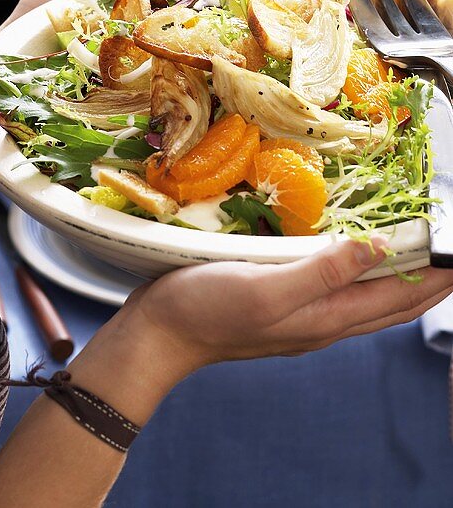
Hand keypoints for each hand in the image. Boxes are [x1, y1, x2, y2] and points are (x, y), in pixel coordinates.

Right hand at [126, 237, 452, 379]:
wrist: (159, 334)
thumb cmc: (206, 310)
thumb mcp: (267, 288)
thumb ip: (322, 271)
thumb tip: (377, 248)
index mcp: (324, 318)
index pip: (396, 299)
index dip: (432, 279)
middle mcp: (319, 321)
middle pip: (388, 305)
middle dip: (425, 284)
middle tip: (448, 258)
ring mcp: (298, 316)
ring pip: (363, 299)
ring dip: (396, 281)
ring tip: (415, 258)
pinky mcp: (276, 303)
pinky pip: (334, 291)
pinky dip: (357, 276)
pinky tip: (348, 261)